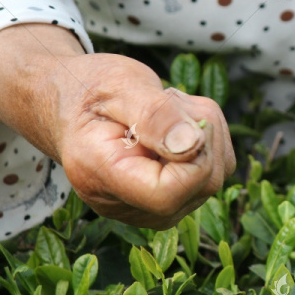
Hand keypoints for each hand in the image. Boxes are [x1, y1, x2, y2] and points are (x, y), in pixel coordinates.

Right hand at [0, 25, 234, 228]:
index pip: (169, 192)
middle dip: (202, 130)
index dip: (192, 154)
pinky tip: (175, 124)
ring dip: (206, 128)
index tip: (180, 114)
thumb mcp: (118, 86)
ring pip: (219, 170)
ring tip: (165, 109)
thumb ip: (154, 116)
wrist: (73, 104)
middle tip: (167, 100)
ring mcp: (157, 208)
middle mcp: (130, 206)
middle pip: (204, 182)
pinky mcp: (179, 198)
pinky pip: (220, 165)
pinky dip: (210, 136)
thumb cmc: (90, 91)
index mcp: (101, 178)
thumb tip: (193, 146)